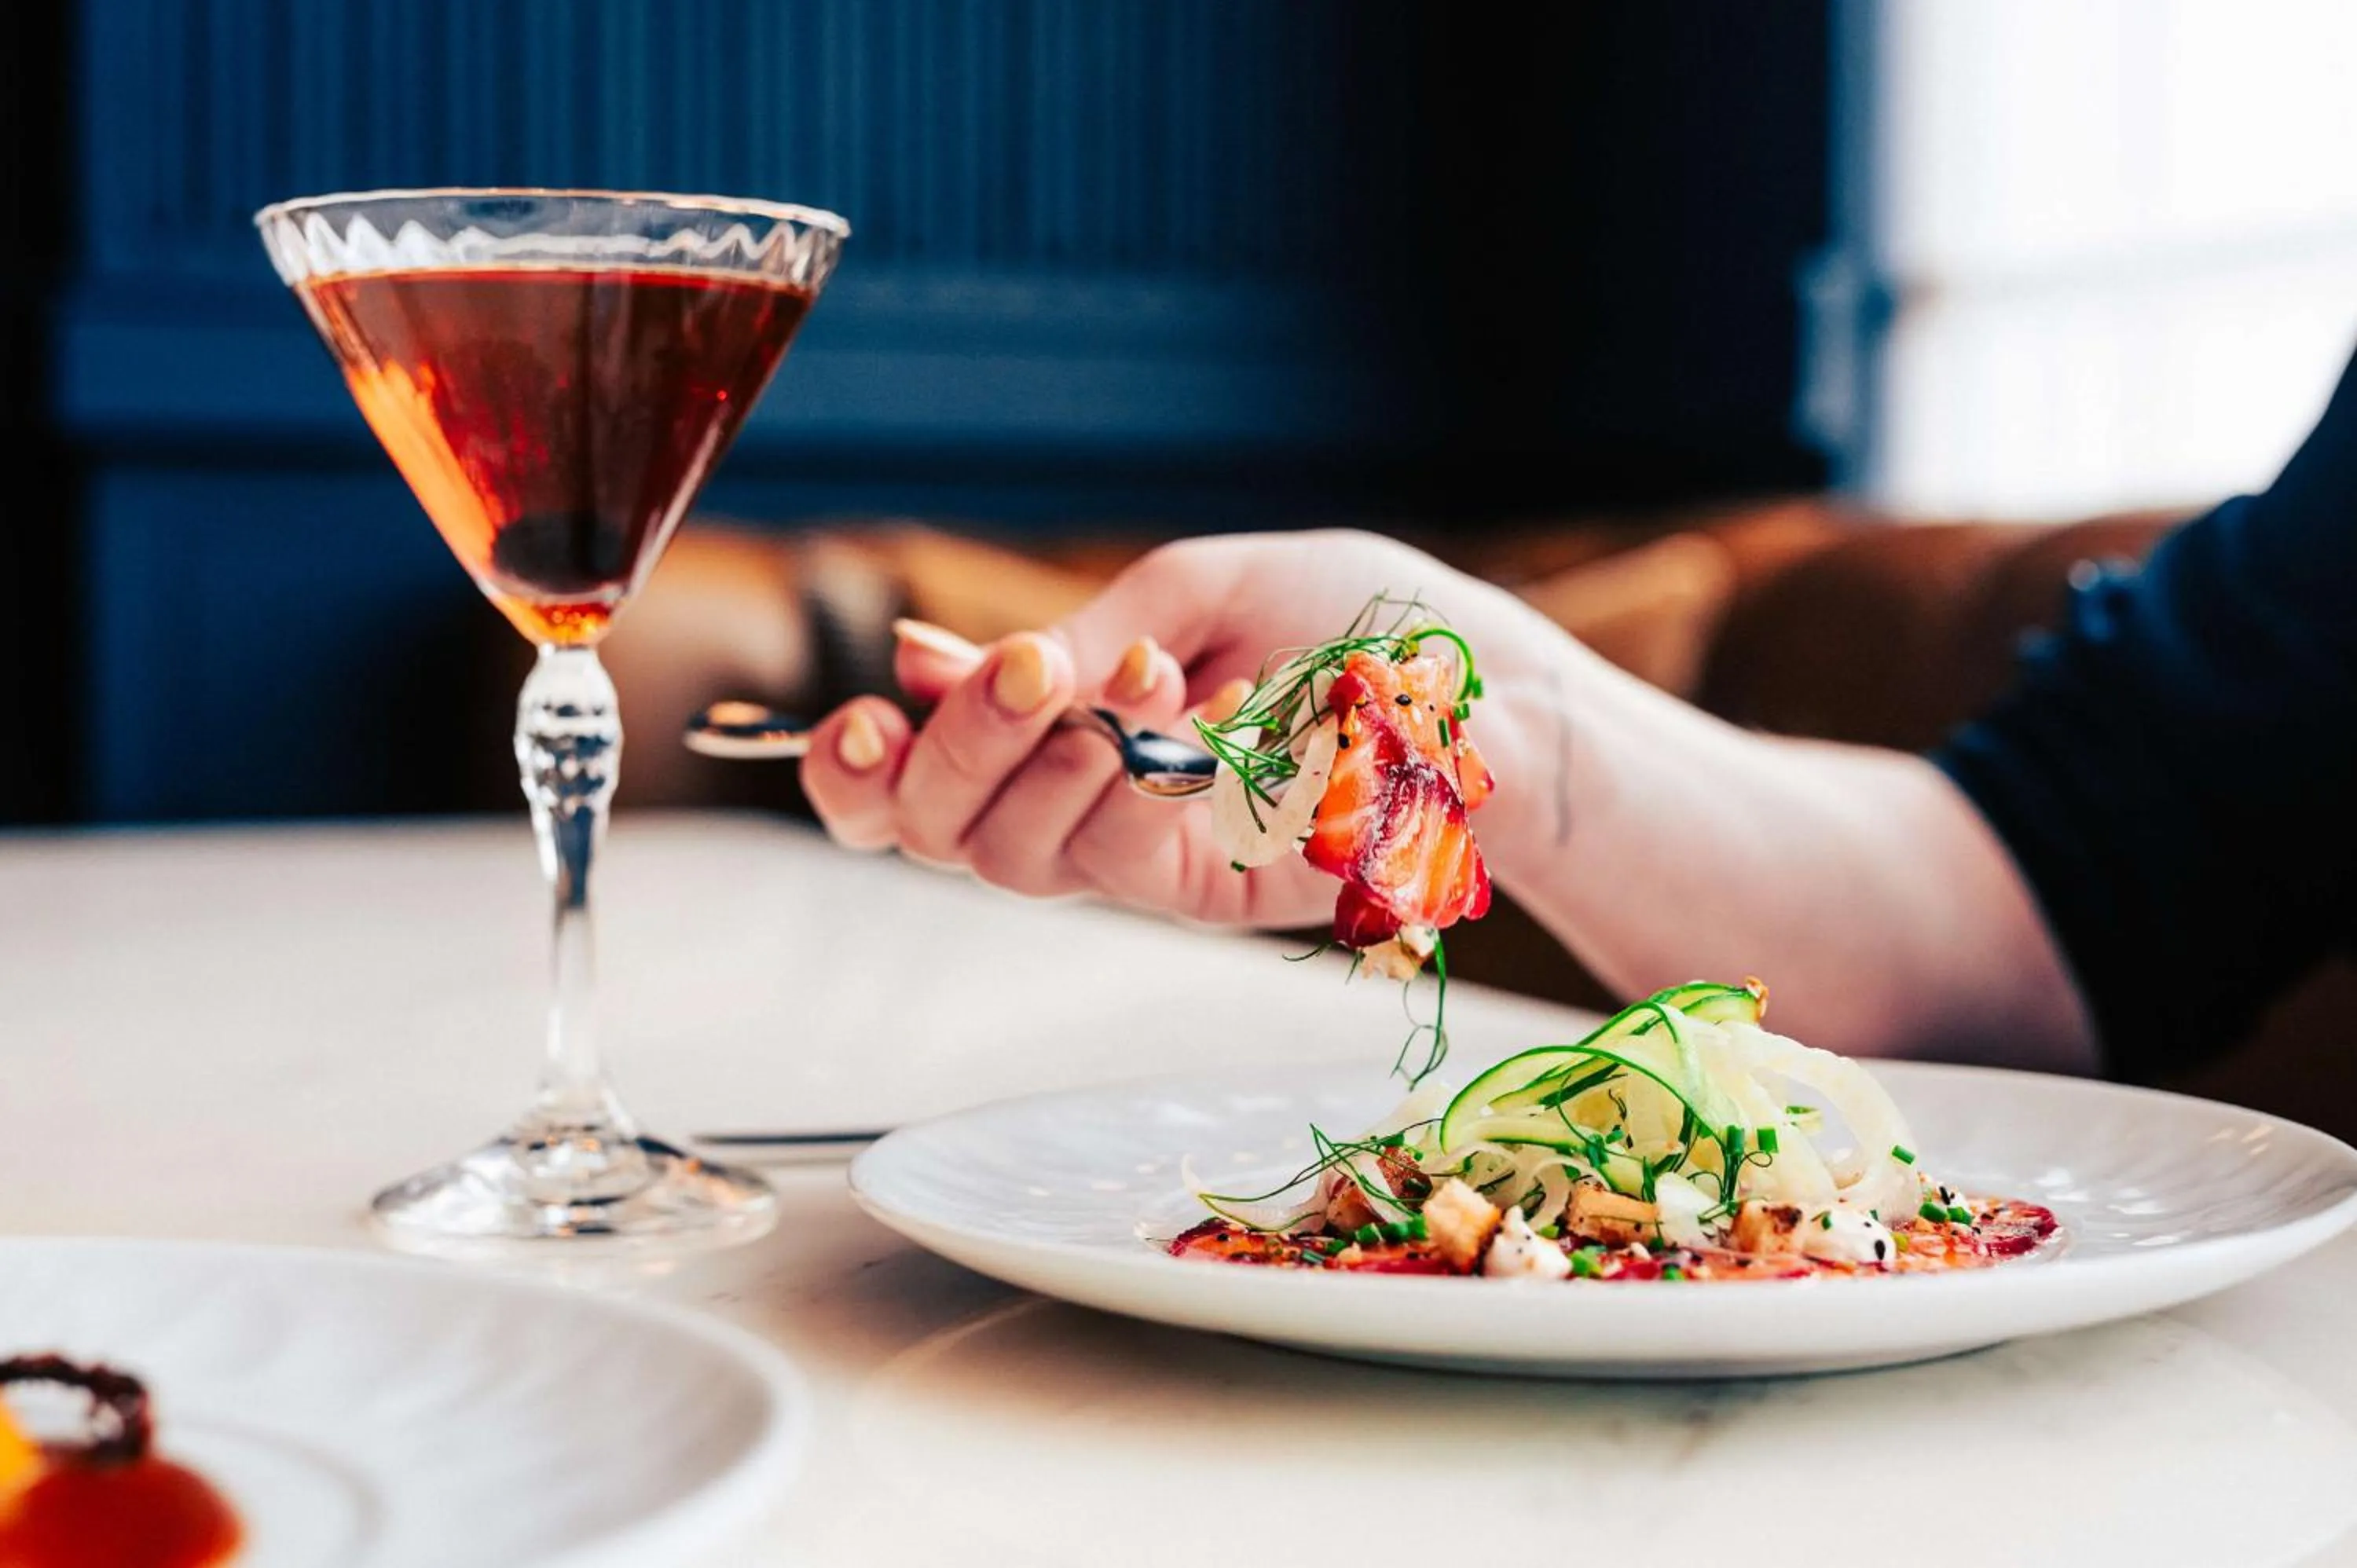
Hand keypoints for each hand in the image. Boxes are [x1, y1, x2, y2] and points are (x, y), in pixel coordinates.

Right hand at [797, 529, 1538, 927]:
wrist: (1490, 690)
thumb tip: (916, 660)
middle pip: (936, 830)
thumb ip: (1073, 637)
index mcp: (1055, 723)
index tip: (855, 722)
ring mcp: (1139, 856)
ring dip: (1043, 765)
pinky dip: (1130, 790)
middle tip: (1021, 672)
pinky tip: (1179, 724)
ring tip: (1126, 687)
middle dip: (952, 749)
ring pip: (1011, 859)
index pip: (915, 777)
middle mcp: (1077, 802)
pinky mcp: (1208, 897)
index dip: (860, 769)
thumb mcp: (1197, 592)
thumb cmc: (1358, 624)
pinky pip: (1118, 867)